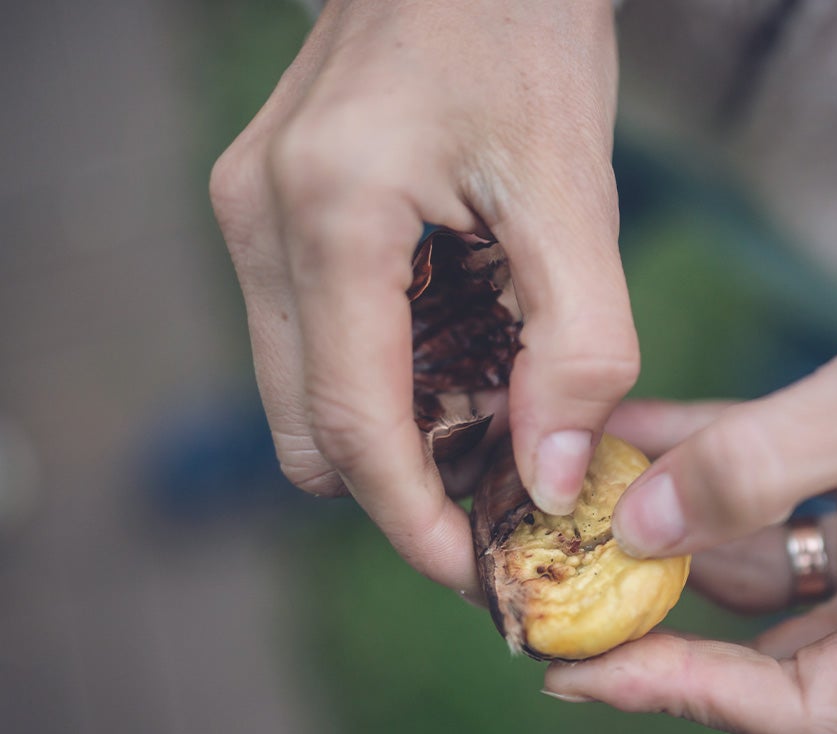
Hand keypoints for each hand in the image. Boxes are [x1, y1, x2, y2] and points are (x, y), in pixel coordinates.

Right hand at [209, 0, 636, 593]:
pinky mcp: (273, 205)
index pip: (351, 425)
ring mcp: (253, 211)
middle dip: (404, 482)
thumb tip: (555, 477)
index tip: (478, 572)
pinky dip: (384, 370)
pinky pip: (314, 333)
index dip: (414, 520)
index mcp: (329, 215)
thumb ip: (577, 348)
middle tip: (504, 497)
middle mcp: (261, 220)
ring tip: (499, 415)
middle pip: (310, 426)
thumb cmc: (527, 36)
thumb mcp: (576, 194)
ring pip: (306, 387)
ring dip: (396, 425)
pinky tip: (461, 348)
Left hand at [545, 96, 836, 733]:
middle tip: (549, 598)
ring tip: (568, 498)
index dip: (688, 695)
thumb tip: (635, 531)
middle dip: (660, 621)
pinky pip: (762, 472)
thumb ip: (763, 467)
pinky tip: (622, 431)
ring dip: (664, 524)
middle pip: (769, 646)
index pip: (808, 703)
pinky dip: (695, 454)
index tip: (581, 670)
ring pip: (755, 554)